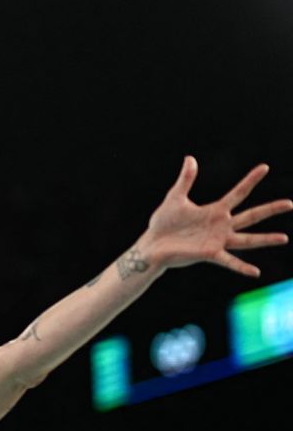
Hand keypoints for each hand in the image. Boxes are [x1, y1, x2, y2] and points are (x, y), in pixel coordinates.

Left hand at [140, 156, 291, 276]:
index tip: (265, 167)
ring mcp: (218, 241)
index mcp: (215, 211)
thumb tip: (190, 158)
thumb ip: (186, 179)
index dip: (251, 180)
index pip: (238, 193)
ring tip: (284, 238)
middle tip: (290, 203)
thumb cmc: (163, 222)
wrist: (152, 244)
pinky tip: (256, 272)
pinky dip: (241, 267)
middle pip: (251, 215)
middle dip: (270, 209)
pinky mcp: (210, 254)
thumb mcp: (175, 197)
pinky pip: (229, 261)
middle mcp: (221, 226)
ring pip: (247, 240)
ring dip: (265, 239)